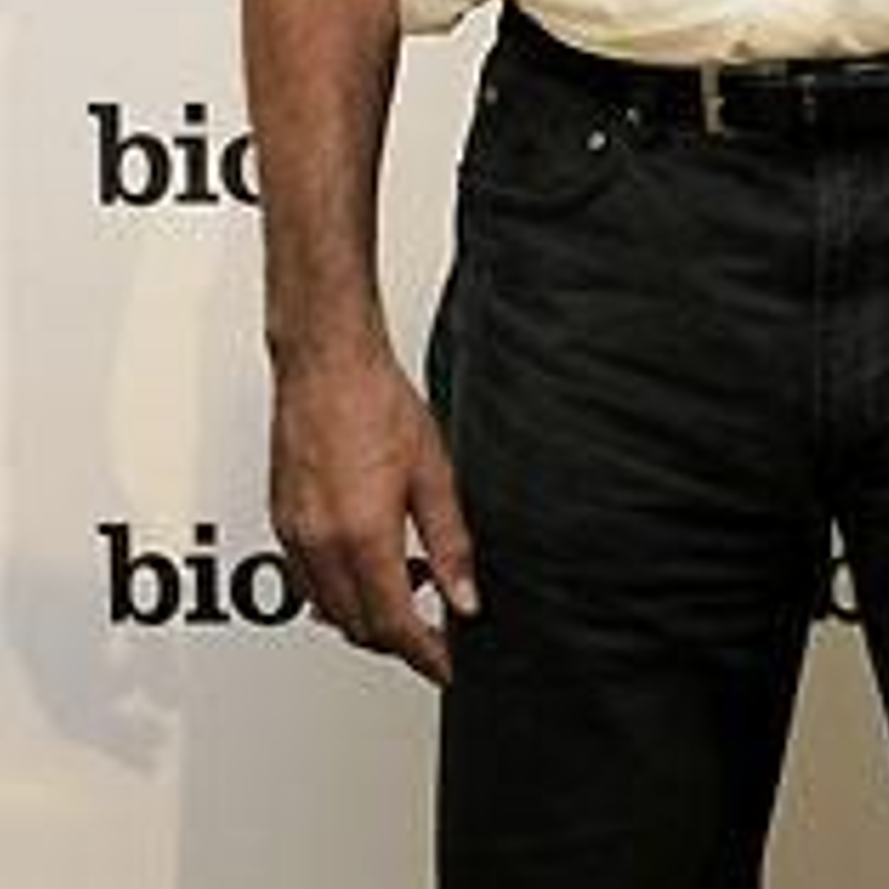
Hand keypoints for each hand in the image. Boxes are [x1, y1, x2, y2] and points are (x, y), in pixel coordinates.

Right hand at [269, 349, 477, 684]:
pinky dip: (338, 590)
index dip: (425, 656)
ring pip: (328, 611)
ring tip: (409, 578)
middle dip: (399, 638)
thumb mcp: (433, 473)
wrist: (327, 363)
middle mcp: (320, 543)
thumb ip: (450, 543)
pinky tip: (368, 560)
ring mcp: (294, 535)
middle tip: (435, 622)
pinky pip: (307, 582)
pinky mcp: (281, 522)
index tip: (445, 666)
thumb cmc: (376, 402)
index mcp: (363, 535)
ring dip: (367, 614)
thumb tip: (465, 597)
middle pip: (358, 628)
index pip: (394, 625)